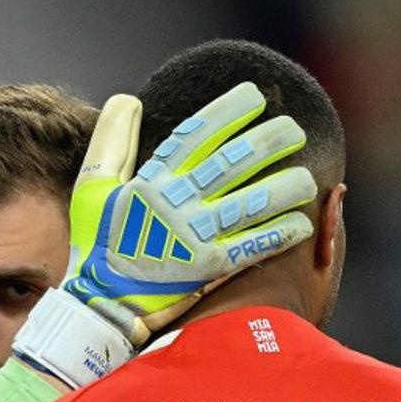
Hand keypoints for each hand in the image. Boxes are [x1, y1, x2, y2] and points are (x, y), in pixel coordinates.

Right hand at [65, 82, 316, 344]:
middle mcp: (176, 202)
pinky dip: (278, 235)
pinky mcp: (206, 268)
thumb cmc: (97, 245)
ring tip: (308, 179)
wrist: (99, 304)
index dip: (228, 112)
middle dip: (268, 142)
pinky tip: (303, 225)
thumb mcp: (92, 188)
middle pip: (232, 162)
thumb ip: (111, 141)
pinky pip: (252, 246)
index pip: (196, 135)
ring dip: (283, 188)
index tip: (254, 97)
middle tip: (295, 131)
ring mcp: (193, 235)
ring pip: (249, 202)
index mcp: (152, 181)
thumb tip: (128, 99)